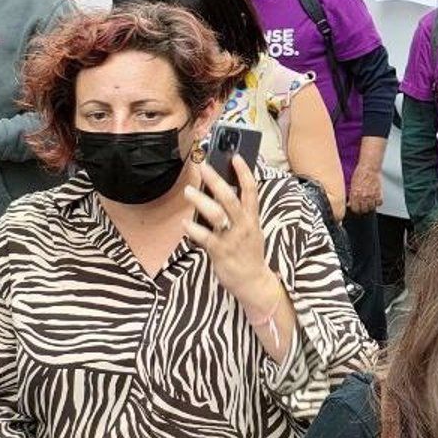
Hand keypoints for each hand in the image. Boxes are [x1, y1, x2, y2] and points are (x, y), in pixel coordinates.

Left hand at [184, 158, 274, 299]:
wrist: (253, 281)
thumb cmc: (248, 252)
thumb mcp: (250, 230)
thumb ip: (239, 213)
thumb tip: (221, 193)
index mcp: (252, 218)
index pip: (251, 190)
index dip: (244, 172)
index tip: (235, 156)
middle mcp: (244, 225)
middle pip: (230, 197)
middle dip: (216, 180)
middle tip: (203, 166)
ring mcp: (232, 238)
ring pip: (216, 214)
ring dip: (200, 201)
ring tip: (188, 191)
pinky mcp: (220, 252)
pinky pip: (205, 237)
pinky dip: (193, 229)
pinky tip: (184, 223)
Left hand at [347, 163, 382, 214]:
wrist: (369, 167)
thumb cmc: (360, 173)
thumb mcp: (352, 184)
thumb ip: (351, 195)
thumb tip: (349, 203)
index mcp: (355, 194)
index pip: (355, 209)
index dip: (356, 209)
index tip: (357, 208)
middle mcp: (363, 196)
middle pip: (364, 210)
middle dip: (363, 209)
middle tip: (363, 206)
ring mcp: (372, 195)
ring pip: (371, 208)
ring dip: (370, 206)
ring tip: (369, 203)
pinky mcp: (379, 193)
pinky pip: (379, 203)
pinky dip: (378, 202)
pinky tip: (376, 199)